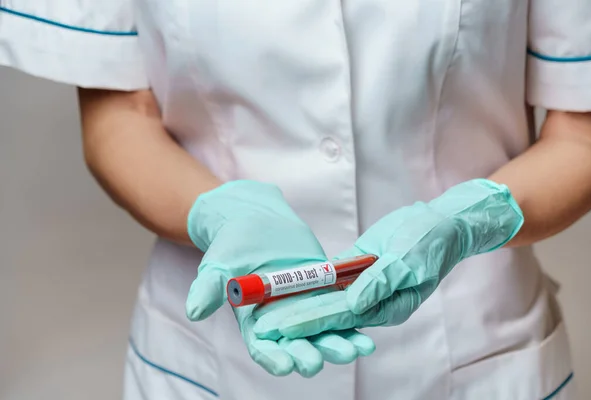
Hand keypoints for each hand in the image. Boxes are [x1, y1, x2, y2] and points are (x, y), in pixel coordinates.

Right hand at [185, 180, 374, 376]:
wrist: (256, 219)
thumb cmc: (232, 244)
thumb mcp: (218, 264)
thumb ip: (208, 288)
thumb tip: (193, 311)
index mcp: (254, 320)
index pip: (263, 347)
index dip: (273, 357)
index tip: (285, 365)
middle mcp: (281, 319)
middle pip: (297, 345)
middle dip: (309, 354)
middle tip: (319, 362)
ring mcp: (304, 306)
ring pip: (322, 332)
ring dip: (338, 343)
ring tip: (355, 350)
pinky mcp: (322, 290)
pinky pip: (339, 309)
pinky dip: (352, 321)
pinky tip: (367, 332)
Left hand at [254, 179, 523, 339]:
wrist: (440, 221)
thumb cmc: (429, 241)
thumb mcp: (407, 260)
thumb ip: (379, 282)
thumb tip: (352, 304)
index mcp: (388, 307)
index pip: (341, 318)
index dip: (310, 322)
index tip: (282, 328)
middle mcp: (372, 302)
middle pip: (328, 313)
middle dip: (296, 320)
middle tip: (263, 328)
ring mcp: (364, 285)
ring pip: (326, 298)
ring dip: (298, 304)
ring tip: (267, 312)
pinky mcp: (358, 267)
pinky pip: (331, 278)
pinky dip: (310, 283)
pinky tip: (288, 286)